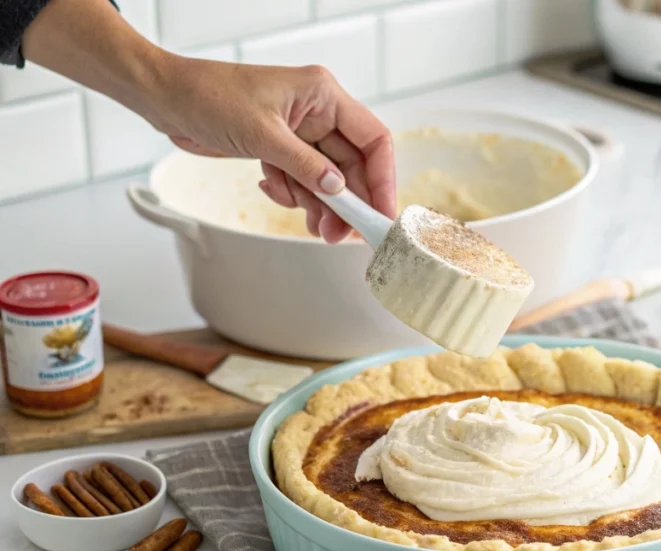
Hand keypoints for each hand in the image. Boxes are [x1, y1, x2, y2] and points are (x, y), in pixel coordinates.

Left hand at [153, 58, 394, 242]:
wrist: (165, 99)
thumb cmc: (208, 96)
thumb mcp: (261, 135)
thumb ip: (304, 166)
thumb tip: (338, 191)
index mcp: (322, 95)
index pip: (373, 139)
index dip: (382, 178)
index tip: (381, 213)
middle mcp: (317, 112)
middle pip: (352, 166)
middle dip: (348, 202)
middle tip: (342, 234)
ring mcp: (300, 133)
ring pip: (328, 179)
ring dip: (321, 206)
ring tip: (315, 228)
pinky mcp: (282, 149)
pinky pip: (303, 181)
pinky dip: (294, 195)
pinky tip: (273, 189)